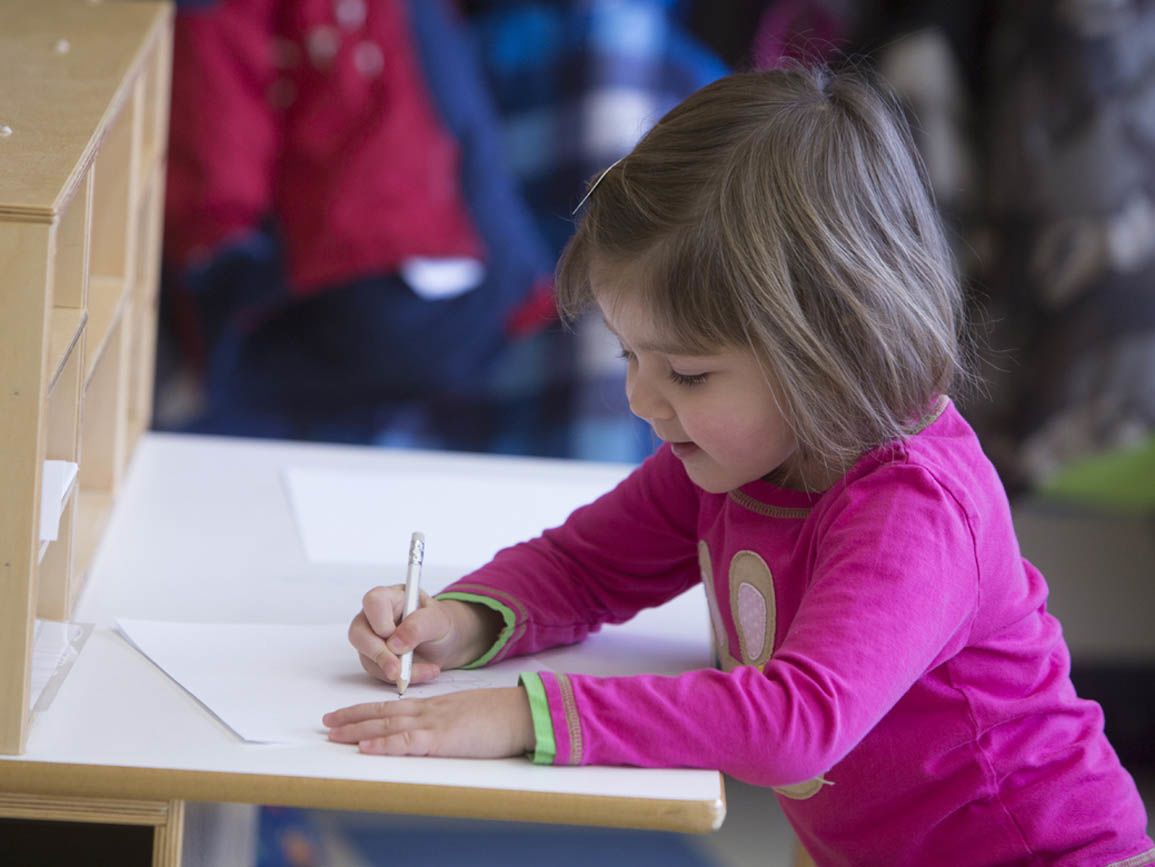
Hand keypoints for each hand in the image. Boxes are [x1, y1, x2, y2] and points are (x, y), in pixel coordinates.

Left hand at [323, 687, 533, 758]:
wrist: (523, 712)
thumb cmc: (502, 717)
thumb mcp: (469, 716)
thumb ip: (450, 722)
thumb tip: (438, 734)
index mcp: (435, 707)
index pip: (393, 707)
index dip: (366, 710)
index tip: (346, 715)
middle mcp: (429, 711)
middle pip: (383, 713)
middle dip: (352, 718)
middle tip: (326, 723)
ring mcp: (434, 722)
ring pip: (388, 724)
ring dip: (358, 729)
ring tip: (334, 734)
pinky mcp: (443, 738)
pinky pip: (407, 741)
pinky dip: (384, 743)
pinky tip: (366, 747)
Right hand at [348, 586, 502, 687]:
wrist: (444, 642)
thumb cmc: (438, 623)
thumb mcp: (438, 620)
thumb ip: (419, 626)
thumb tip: (395, 644)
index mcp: (390, 597)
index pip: (373, 602)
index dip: (380, 621)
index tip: (394, 636)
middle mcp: (374, 617)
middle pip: (359, 633)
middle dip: (380, 655)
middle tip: (398, 671)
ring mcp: (371, 639)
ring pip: (368, 658)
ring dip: (395, 670)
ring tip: (427, 670)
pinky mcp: (374, 660)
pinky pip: (379, 673)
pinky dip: (400, 677)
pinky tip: (422, 673)